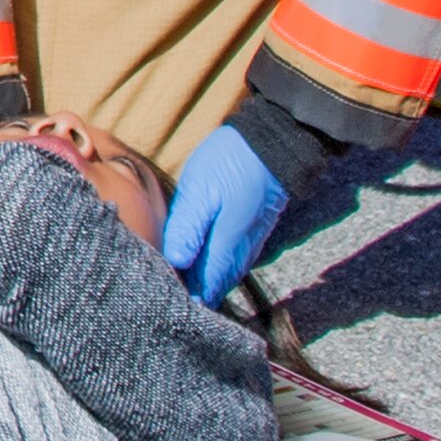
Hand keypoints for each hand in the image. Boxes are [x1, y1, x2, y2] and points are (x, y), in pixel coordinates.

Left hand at [162, 124, 287, 305]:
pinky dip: (217, 264)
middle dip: (194, 292)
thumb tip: (176, 263)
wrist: (276, 141)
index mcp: (226, 248)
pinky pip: (234, 258)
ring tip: (181, 274)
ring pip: (226, 274)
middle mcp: (242, 253)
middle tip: (166, 289)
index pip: (204, 291)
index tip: (164, 297)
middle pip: (216, 286)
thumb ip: (188, 228)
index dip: (184, 299)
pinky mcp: (255, 229)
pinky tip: (203, 254)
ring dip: (206, 278)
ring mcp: (251, 242)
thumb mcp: (201, 190)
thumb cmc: (232, 161)